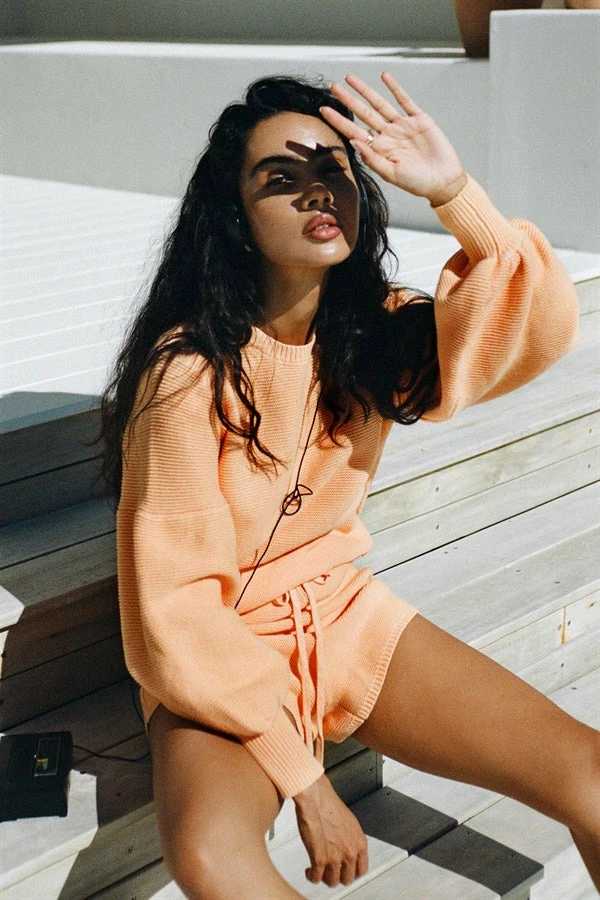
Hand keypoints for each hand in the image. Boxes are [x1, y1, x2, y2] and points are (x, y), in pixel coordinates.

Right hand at [293, 774, 367, 887]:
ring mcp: (335, 857)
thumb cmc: (328, 804)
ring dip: (324, 878)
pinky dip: (311, 876)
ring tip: (318, 871)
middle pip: (347, 879)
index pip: (361, 870)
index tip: (345, 871)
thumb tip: (348, 849)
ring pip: (332, 882)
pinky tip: (309, 871)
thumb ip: (352, 839)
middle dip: (337, 877)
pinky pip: (316, 878)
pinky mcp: (319, 859)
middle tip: (330, 872)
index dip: (351, 873)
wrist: (315, 797)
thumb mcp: (350, 823)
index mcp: (360, 843)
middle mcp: (350, 852)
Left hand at [321, 72, 466, 206]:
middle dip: (348, 100)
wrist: (443, 180)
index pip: (354, 130)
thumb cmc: (417, 182)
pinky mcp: (419, 119)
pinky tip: (384, 77)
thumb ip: (372, 158)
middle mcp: (388, 135)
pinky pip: (405, 101)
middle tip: (333, 87)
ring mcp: (403, 126)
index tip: (323, 109)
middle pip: (364, 113)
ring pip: (380, 103)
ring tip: (350, 78)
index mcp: (379, 149)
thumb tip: (354, 141)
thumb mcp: (391, 173)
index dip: (338, 120)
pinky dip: (395, 88)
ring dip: (365, 90)